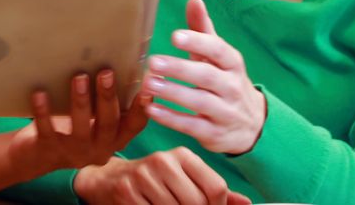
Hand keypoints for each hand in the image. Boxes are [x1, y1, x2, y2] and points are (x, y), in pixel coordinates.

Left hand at [8, 69, 148, 179]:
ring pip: (80, 128)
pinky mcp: (49, 150)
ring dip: (80, 101)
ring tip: (78, 77)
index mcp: (114, 139)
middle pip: (108, 123)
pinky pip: (47, 130)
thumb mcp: (93, 119)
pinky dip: (44, 111)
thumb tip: (118, 61)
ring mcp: (74, 152)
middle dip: (108, 97)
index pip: (134, 126)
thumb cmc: (71, 127)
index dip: (142, 109)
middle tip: (106, 72)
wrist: (36, 157)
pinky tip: (40, 93)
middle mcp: (98, 149)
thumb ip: (105, 102)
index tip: (149, 89)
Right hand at [73, 148, 251, 204]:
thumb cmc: (152, 180)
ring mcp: (143, 176)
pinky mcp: (127, 191)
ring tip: (163, 204)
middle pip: (197, 203)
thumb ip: (213, 190)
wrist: (108, 179)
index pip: (216, 187)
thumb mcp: (183, 178)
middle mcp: (163, 161)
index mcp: (182, 155)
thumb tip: (245, 203)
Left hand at [141, 0, 265, 154]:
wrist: (253, 126)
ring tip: (147, 83)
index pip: (218, 50)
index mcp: (232, 64)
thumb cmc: (225, 81)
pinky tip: (150, 108)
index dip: (198, 42)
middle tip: (153, 61)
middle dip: (180, 68)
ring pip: (199, 101)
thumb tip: (194, 0)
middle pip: (207, 76)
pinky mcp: (214, 133)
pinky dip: (170, 118)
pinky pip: (192, 126)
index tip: (174, 36)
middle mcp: (232, 87)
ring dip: (173, 92)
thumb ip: (203, 30)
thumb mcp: (219, 57)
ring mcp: (225, 112)